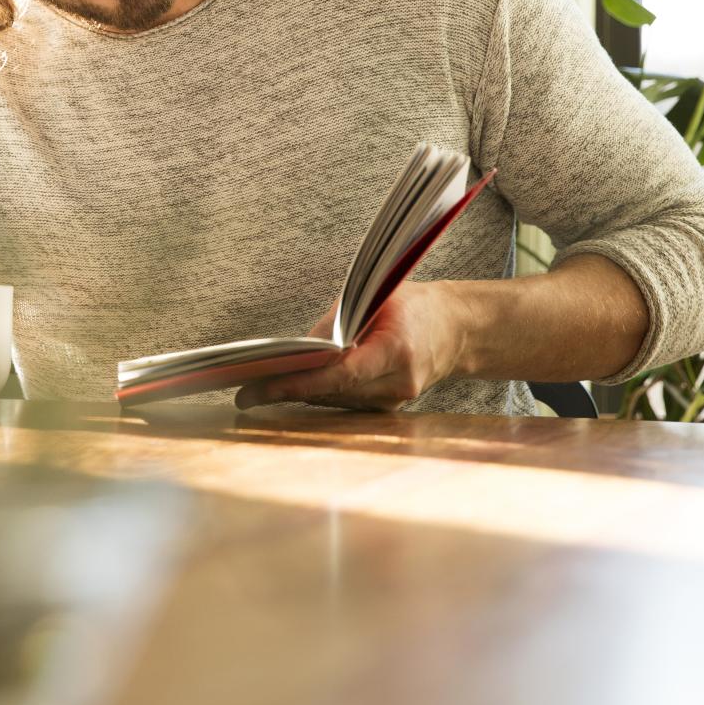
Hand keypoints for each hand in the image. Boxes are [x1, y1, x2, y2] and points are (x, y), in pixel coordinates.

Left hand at [234, 282, 469, 411]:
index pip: (340, 374)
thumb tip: (299, 349)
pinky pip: (346, 401)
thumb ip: (338, 322)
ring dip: (300, 393)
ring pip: (335, 400)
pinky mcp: (389, 407)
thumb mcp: (377, 297)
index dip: (299, 383)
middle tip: (246, 392)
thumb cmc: (416, 307)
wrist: (458, 330)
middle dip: (287, 390)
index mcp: (397, 350)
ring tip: (259, 390)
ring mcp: (394, 401)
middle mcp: (397, 383)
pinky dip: (320, 392)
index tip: (263, 388)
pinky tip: (294, 386)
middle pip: (332, 391)